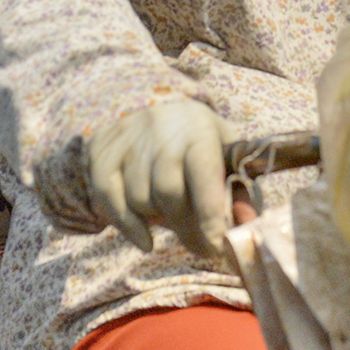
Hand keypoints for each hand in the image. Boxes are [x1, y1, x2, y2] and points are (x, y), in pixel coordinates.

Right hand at [87, 100, 234, 257]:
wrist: (150, 103)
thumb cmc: (197, 138)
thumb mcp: (224, 152)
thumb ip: (238, 190)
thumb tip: (247, 226)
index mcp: (198, 130)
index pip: (203, 173)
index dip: (210, 213)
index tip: (217, 246)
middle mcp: (161, 132)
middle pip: (168, 193)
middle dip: (187, 227)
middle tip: (203, 246)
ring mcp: (128, 142)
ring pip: (140, 200)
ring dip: (158, 220)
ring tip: (172, 216)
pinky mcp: (102, 154)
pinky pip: (108, 199)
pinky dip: (126, 226)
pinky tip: (145, 239)